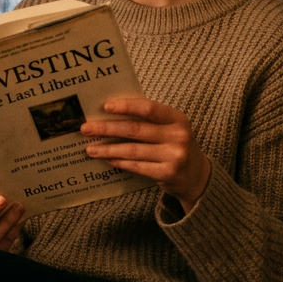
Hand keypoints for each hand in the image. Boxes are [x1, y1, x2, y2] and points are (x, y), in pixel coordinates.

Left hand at [83, 98, 212, 213]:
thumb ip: (146, 120)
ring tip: (90, 148)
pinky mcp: (168, 174)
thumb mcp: (168, 128)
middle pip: (135, 129)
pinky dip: (120, 162)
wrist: (196, 175)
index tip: (105, 106)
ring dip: (108, 149)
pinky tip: (107, 159)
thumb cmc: (174, 145)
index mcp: (177, 118)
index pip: (149, 108)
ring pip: (132, 150)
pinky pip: (137, 166)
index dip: (126, 106)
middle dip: (106, 128)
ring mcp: (175, 156)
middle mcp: (179, 136)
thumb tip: (107, 113)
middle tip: (85, 129)